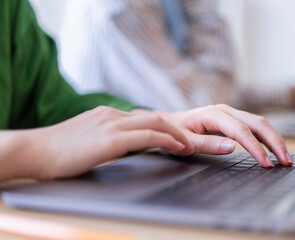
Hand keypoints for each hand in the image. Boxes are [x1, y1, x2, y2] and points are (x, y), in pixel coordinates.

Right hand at [11, 106, 192, 180]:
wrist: (33, 150)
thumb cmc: (56, 151)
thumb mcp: (86, 138)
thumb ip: (103, 137)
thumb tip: (116, 146)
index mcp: (106, 115)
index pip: (143, 118)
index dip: (163, 127)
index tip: (175, 138)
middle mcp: (112, 115)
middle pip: (154, 118)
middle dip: (176, 130)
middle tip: (189, 142)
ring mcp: (112, 125)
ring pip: (155, 124)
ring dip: (176, 136)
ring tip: (189, 147)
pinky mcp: (111, 139)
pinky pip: (147, 137)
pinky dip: (166, 141)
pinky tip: (177, 148)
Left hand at [158, 104, 292, 167]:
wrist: (167, 123)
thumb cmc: (174, 132)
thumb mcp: (185, 142)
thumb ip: (207, 144)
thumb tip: (232, 147)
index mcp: (213, 114)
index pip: (241, 131)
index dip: (256, 148)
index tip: (266, 163)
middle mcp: (225, 110)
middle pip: (257, 123)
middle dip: (274, 142)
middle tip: (286, 161)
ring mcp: (230, 113)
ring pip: (259, 123)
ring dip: (274, 139)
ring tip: (285, 157)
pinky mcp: (232, 118)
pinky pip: (254, 125)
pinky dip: (266, 137)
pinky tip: (273, 148)